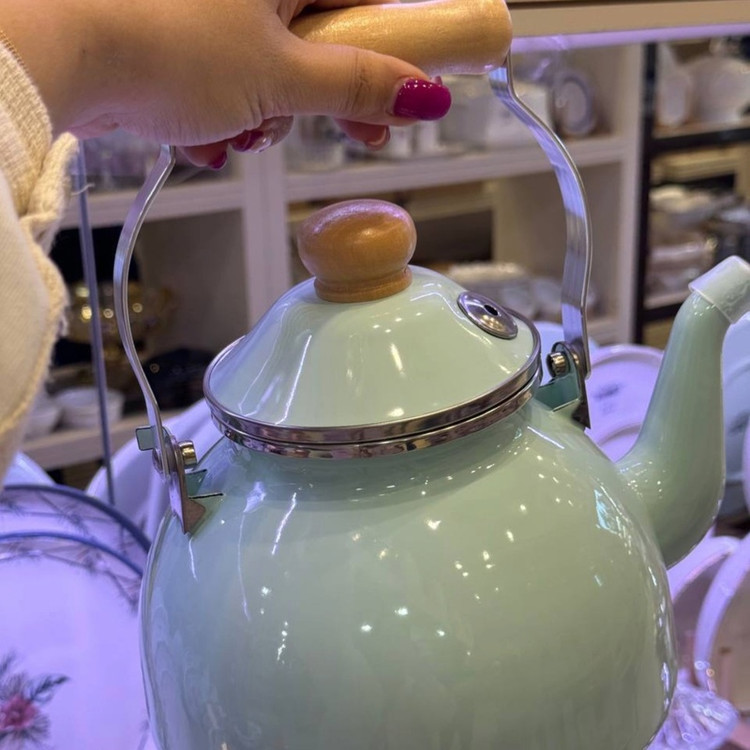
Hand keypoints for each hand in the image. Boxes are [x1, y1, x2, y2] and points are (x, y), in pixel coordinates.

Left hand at [1, 0, 451, 164]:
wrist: (57, 53)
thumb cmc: (161, 43)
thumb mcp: (281, 75)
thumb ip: (356, 85)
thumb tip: (421, 95)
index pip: (369, 0)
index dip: (400, 49)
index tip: (413, 92)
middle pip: (325, 37)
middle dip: (334, 97)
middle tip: (360, 136)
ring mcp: (214, 7)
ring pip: (276, 65)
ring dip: (271, 114)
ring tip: (242, 134)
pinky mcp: (182, 35)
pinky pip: (230, 78)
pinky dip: (227, 112)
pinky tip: (205, 133)